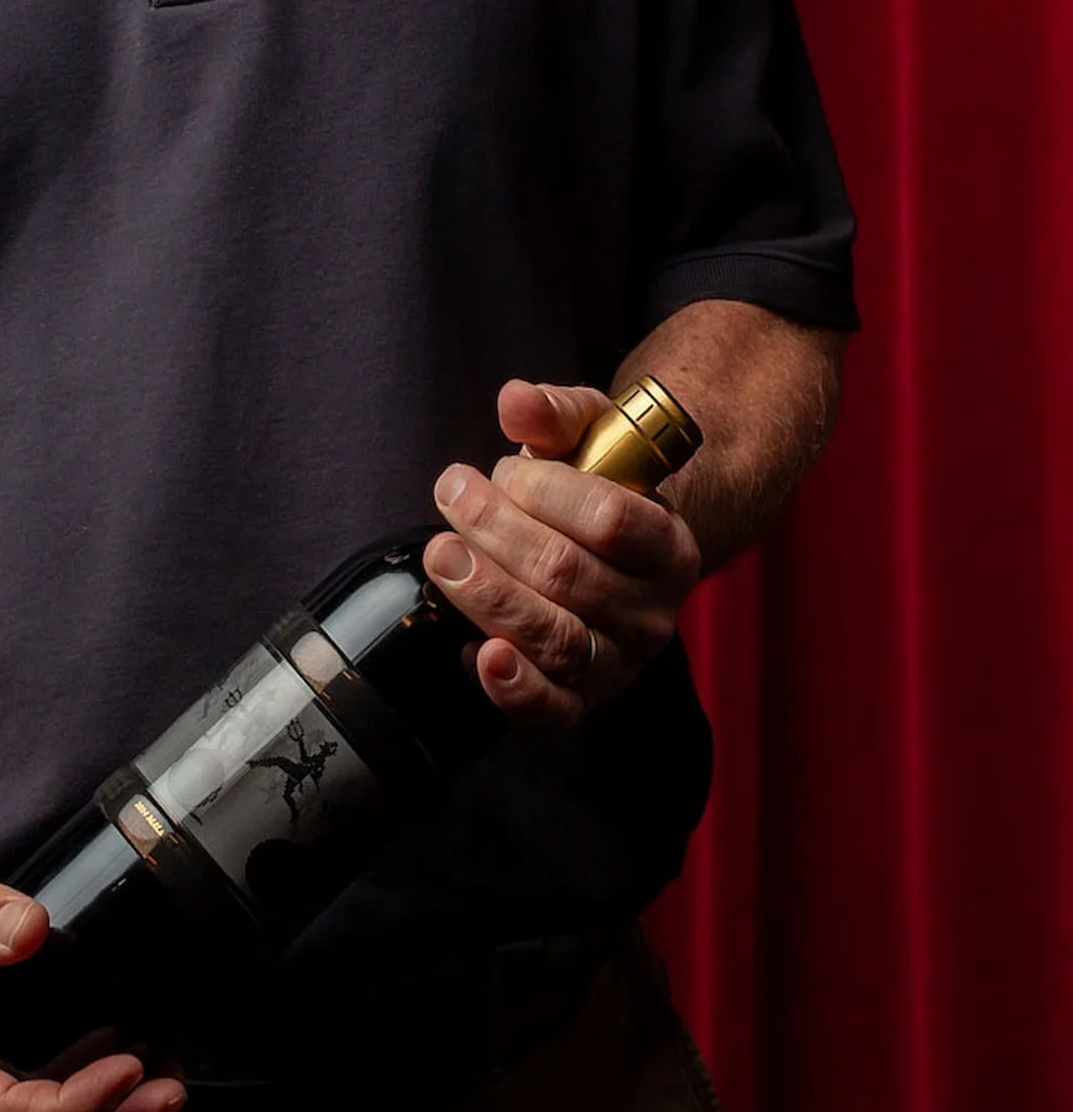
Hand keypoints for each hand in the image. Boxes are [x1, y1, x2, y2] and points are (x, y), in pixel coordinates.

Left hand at [420, 379, 701, 729]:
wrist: (610, 552)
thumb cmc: (595, 486)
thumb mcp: (587, 436)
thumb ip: (555, 413)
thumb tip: (516, 400)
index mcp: (669, 544)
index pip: (610, 519)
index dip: (548, 490)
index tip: (506, 467)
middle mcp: (653, 612)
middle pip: (569, 576)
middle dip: (498, 531)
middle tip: (453, 494)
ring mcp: (619, 663)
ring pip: (556, 638)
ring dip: (489, 595)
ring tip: (442, 555)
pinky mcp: (580, 701)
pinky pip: (551, 711)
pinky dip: (513, 689)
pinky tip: (475, 654)